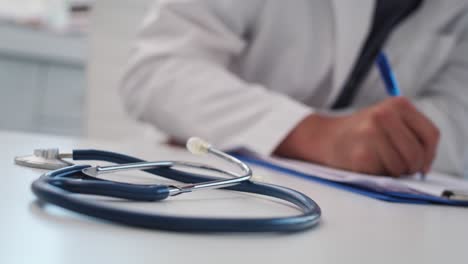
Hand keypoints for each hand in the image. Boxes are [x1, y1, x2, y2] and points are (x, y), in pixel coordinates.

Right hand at [274, 97, 439, 176]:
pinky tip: (367, 163)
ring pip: (402, 166)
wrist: (326, 137)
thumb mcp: (389, 119)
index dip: (430, 154)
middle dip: (412, 166)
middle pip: (417, 153)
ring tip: (380, 161)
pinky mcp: (361, 155)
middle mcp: (384, 115)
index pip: (431, 135)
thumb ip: (412, 134)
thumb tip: (425, 165)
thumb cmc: (362, 132)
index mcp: (397, 104)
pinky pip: (384, 173)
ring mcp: (371, 134)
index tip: (422, 162)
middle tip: (402, 167)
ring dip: (394, 171)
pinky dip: (378, 174)